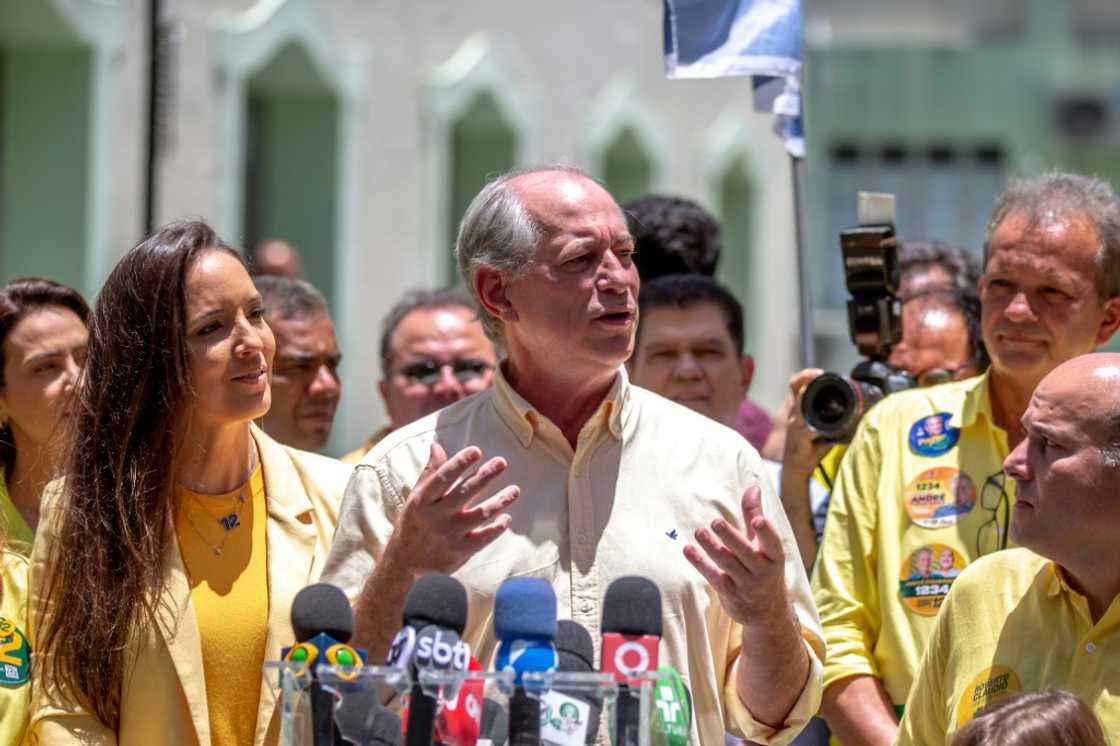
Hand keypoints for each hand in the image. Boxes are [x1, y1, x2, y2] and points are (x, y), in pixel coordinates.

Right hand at [387, 442, 519, 577]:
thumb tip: (436, 445)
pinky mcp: (459, 552)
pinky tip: (506, 517)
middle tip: (501, 462)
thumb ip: (430, 473)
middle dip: (484, 476)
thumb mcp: (417, 497)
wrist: (404, 561)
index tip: (476, 450)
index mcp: (422, 500)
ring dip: (499, 502)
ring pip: (479, 515)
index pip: (443, 478)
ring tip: (515, 490)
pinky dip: (496, 529)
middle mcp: (435, 517)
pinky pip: (482, 539)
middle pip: (464, 493)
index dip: (459, 463)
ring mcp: (448, 536)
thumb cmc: (414, 522)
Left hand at [684, 485, 787, 623]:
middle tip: (716, 522)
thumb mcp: (763, 544)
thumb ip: (755, 515)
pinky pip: (713, 576)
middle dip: (731, 538)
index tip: (758, 520)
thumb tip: (754, 487)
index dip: (766, 532)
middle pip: (745, 552)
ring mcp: (745, 584)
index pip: (772, 542)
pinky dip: (700, 563)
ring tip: (699, 532)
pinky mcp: (729, 592)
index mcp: (773, 555)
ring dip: (712, 548)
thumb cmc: (763, 566)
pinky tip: (688, 550)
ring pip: (728, 564)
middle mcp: (762, 570)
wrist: (766, 611)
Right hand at [782, 368, 832, 477]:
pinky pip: (806, 429)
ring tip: (812, 387)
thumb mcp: (820, 428)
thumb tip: (856, 413)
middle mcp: (795, 414)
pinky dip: (813, 426)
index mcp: (800, 409)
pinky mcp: (799, 438)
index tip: (819, 372)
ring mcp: (796, 425)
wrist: (797, 467)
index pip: (796, 386)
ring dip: (805, 396)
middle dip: (805, 378)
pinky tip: (819, 426)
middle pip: (795, 389)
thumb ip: (833, 419)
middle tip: (818, 373)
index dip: (805, 376)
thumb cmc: (810, 447)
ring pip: (799, 407)